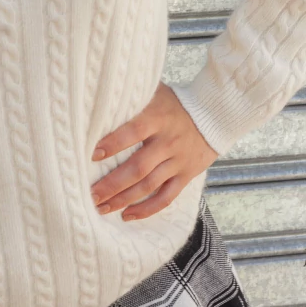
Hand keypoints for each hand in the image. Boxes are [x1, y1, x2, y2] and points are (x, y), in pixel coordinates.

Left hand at [90, 83, 217, 221]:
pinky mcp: (186, 175)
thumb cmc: (175, 103)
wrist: (214, 115)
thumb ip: (133, 96)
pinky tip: (127, 215)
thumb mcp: (156, 91)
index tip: (92, 155)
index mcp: (158, 118)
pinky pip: (166, 197)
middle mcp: (168, 142)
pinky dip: (147, 209)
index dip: (114, 143)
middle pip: (138, 167)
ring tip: (102, 207)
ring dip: (124, 199)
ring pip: (149, 185)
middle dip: (113, 183)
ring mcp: (178, 161)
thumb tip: (100, 94)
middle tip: (91, 194)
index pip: (134, 131)